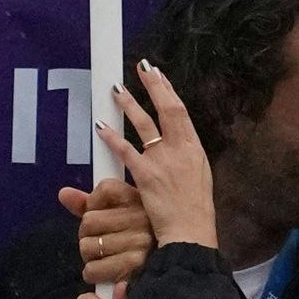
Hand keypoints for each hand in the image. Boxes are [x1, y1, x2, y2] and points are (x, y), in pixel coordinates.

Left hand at [57, 179, 154, 285]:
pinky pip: (92, 269)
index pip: (106, 188)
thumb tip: (64, 193)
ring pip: (87, 246)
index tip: (106, 214)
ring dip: (92, 255)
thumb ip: (91, 204)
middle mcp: (143, 218)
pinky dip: (93, 273)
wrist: (170, 268)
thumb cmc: (140, 240)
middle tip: (105, 241)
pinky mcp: (134, 266)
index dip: (96, 204)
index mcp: (142, 200)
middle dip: (90, 234)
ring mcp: (140, 242)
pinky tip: (106, 271)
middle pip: (89, 221)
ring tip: (108, 256)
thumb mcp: (121, 216)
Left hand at [96, 62, 216, 252]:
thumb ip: (184, 158)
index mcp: (196, 149)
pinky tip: (100, 126)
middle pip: (167, 109)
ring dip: (129, 105)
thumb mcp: (198, 177)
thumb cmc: (195, 209)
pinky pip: (125, 151)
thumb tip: (174, 146)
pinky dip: (112, 137)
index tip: (159, 76)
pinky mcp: (145, 174)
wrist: (191, 231)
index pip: (181, 112)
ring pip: (144, 124)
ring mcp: (163, 160)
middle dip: (154, 86)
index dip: (169, 91)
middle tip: (142, 67)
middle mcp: (181, 149)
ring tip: (116, 90)